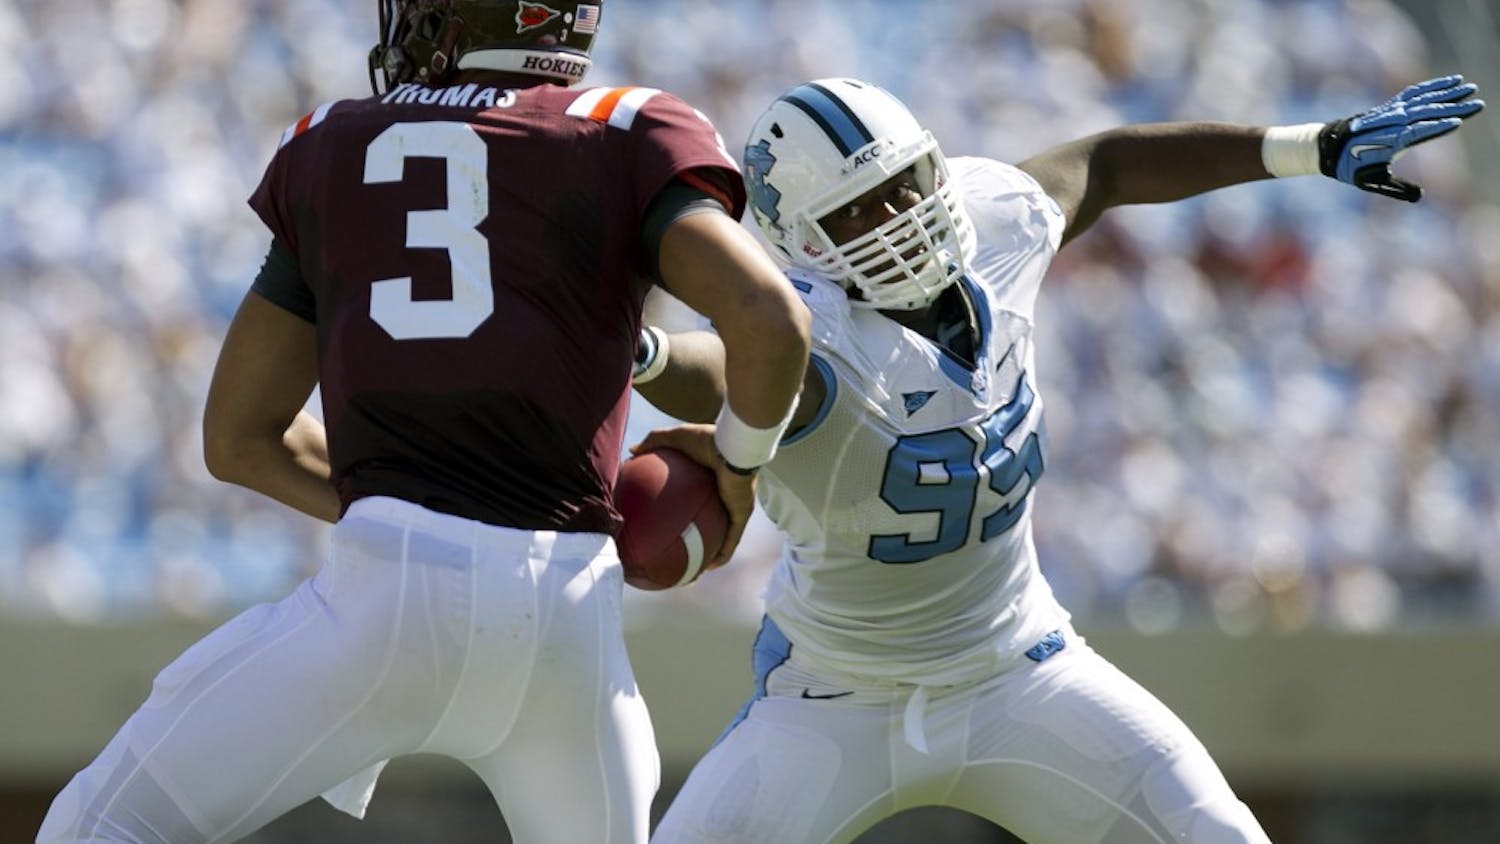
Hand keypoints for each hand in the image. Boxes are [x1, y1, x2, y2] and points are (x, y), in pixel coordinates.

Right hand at [631, 423, 757, 569]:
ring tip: (700, 568)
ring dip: (715, 552)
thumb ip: (654, 442)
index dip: (691, 506)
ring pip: (726, 535)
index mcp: (713, 477)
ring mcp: (737, 506)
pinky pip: (732, 540)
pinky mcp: (743, 514)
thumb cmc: (706, 440)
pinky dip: (723, 554)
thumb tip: (632, 452)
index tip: (676, 516)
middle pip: (715, 519)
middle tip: (687, 547)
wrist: (732, 446)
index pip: (702, 495)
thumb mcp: (674, 438)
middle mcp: (727, 493)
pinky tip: (711, 568)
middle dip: (704, 534)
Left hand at [1319, 74, 1483, 201]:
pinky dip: (1429, 86)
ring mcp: (1389, 113)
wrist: (1327, 148)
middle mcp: (1391, 124)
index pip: (1419, 131)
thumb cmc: (1350, 168)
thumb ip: (1397, 189)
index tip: (1457, 121)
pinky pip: (1411, 93)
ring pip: (1421, 98)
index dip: (1437, 126)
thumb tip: (1420, 197)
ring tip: (1467, 85)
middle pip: (1426, 111)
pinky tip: (1446, 82)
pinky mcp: (1388, 107)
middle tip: (1478, 102)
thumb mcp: (1372, 182)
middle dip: (1452, 106)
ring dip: (1445, 91)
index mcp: (1390, 142)